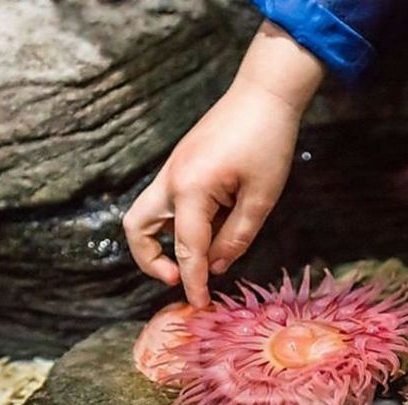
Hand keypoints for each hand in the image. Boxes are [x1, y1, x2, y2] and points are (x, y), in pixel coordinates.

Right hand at [123, 21, 324, 307]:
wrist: (263, 94)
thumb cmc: (268, 142)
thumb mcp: (261, 198)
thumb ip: (236, 238)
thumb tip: (215, 267)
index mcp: (190, 189)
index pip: (186, 249)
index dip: (192, 283)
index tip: (198, 307)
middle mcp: (171, 180)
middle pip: (138, 230)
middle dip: (152, 262)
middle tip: (181, 279)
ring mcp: (171, 170)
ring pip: (146, 216)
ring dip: (160, 243)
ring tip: (195, 257)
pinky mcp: (180, 164)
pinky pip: (166, 203)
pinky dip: (178, 224)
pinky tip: (211, 228)